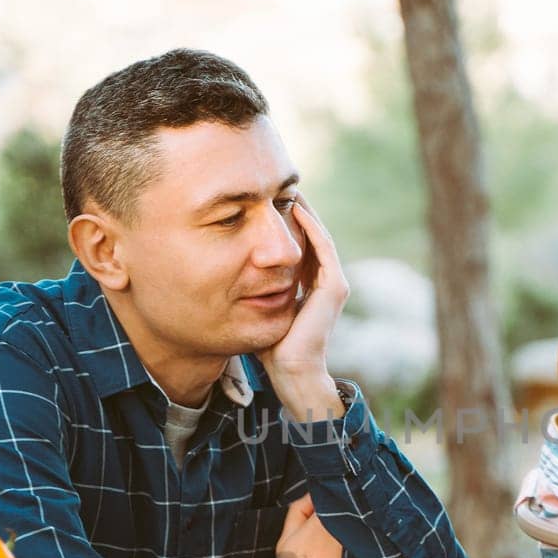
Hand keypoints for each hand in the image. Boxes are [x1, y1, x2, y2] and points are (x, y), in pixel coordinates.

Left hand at [257, 197, 348, 421]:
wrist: (291, 373)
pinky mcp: (333, 288)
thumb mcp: (258, 308)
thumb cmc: (271, 348)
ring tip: (287, 188)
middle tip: (276, 185)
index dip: (284, 222)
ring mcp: (333, 284)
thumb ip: (251, 290)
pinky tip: (296, 207)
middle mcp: (325, 282)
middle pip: (310, 235)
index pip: (298, 245)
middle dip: (294, 210)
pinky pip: (323, 247)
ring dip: (304, 211)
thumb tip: (223, 271)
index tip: (264, 201)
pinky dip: (311, 226)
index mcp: (309, 286)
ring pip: (318, 235)